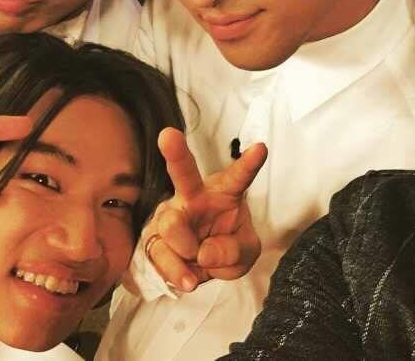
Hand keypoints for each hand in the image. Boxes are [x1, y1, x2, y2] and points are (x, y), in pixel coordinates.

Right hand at [144, 128, 267, 292]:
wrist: (199, 266)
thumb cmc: (226, 246)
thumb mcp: (245, 252)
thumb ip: (234, 252)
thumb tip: (204, 252)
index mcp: (225, 192)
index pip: (239, 176)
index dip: (249, 163)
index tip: (261, 148)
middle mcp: (194, 197)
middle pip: (184, 173)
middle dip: (176, 153)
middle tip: (168, 135)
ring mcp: (171, 215)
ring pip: (170, 225)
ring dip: (186, 248)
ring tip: (199, 258)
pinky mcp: (153, 237)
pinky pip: (160, 253)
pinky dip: (177, 271)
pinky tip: (189, 279)